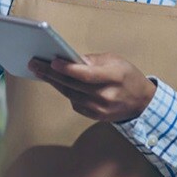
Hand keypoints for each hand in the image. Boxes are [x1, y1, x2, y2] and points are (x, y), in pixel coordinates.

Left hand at [28, 53, 156, 122]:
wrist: (142, 102)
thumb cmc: (127, 76)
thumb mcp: (115, 60)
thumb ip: (93, 60)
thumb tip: (70, 59)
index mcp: (113, 77)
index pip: (87, 75)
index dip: (68, 69)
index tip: (52, 61)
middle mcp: (106, 95)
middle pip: (73, 85)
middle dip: (51, 74)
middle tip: (34, 64)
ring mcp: (100, 109)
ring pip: (70, 94)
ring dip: (53, 82)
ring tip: (40, 71)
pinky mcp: (95, 116)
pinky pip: (74, 102)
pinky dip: (65, 91)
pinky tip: (56, 82)